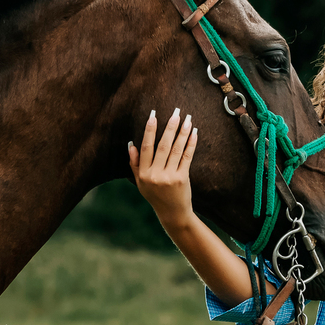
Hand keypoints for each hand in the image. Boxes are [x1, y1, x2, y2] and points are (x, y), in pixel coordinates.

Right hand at [128, 108, 197, 227]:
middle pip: (163, 146)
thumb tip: (131, 144)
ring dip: (182, 132)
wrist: (172, 213)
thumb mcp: (140, 182)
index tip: (153, 115)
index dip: (149, 131)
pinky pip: (187, 157)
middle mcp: (155, 175)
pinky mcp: (182, 178)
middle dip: (169, 127)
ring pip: (176, 149)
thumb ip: (135, 164)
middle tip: (175, 112)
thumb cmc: (155, 195)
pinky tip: (194, 132)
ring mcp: (169, 177)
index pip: (146, 147)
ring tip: (187, 118)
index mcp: (144, 174)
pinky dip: (191, 144)